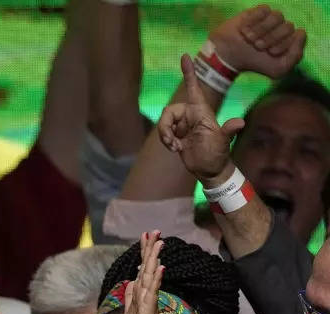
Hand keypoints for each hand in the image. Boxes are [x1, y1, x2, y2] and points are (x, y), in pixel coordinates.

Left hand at [121, 231, 164, 313]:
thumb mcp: (129, 307)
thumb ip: (130, 294)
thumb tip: (130, 280)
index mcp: (141, 290)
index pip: (142, 266)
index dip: (144, 251)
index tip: (145, 235)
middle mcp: (146, 290)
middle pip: (148, 265)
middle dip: (151, 248)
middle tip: (155, 231)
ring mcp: (149, 297)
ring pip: (151, 274)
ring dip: (154, 258)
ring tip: (159, 243)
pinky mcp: (149, 307)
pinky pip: (153, 290)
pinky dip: (156, 279)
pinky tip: (160, 268)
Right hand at [158, 56, 245, 183]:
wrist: (209, 169)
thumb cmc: (218, 154)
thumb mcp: (223, 142)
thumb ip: (228, 131)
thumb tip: (240, 123)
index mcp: (201, 111)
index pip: (193, 88)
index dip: (189, 72)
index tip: (185, 56)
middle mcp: (190, 115)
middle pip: (168, 112)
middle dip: (165, 127)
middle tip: (172, 142)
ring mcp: (182, 125)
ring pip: (164, 122)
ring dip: (165, 135)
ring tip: (175, 147)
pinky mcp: (176, 134)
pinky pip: (164, 132)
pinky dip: (166, 140)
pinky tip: (175, 148)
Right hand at [208, 5, 304, 78]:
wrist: (228, 58)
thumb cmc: (254, 63)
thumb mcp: (278, 69)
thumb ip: (296, 55)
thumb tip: (301, 32)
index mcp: (288, 40)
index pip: (297, 35)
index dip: (283, 45)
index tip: (270, 53)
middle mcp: (281, 28)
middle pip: (288, 26)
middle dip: (272, 39)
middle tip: (258, 46)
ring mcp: (269, 19)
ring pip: (278, 16)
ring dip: (262, 30)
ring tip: (250, 38)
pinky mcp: (256, 12)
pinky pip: (264, 10)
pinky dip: (254, 21)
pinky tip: (245, 29)